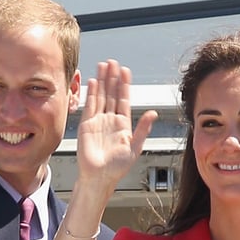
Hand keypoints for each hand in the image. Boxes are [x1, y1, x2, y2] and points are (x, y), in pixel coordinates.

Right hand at [76, 59, 156, 192]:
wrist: (99, 177)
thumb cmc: (117, 167)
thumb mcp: (135, 148)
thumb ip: (143, 129)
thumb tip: (153, 113)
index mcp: (123, 125)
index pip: (124, 100)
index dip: (125, 85)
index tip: (125, 71)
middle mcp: (110, 120)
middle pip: (112, 94)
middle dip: (113, 78)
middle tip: (113, 62)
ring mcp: (98, 121)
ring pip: (101, 96)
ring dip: (102, 81)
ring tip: (103, 65)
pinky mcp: (86, 125)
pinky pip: (90, 105)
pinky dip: (92, 93)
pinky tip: (94, 81)